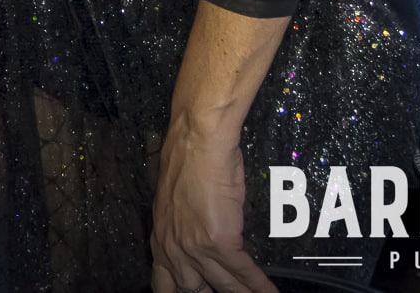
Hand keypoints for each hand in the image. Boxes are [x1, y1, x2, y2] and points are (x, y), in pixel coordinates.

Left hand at [150, 114, 274, 292]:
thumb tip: (200, 239)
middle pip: (192, 291)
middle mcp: (172, 251)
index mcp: (160, 241)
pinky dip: (259, 286)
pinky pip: (243, 273)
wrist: (197, 142)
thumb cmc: (188, 161)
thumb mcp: (175, 204)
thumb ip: (184, 230)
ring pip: (222, 286)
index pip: (163, 285)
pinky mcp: (219, 243)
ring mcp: (194, 250)